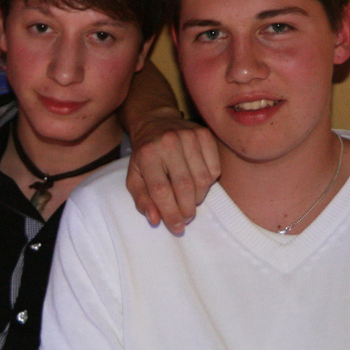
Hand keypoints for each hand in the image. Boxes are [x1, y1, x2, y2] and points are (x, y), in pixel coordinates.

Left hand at [125, 113, 219, 234]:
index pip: (161, 190)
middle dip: (187, 209)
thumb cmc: (145, 155)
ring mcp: (189, 136)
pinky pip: (215, 168)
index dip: (170, 213)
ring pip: (202, 179)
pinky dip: (209, 182)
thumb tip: (155, 219)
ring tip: (190, 200)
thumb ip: (142, 200)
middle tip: (186, 218)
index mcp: (147, 154)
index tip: (176, 227)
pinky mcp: (205, 134)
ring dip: (198, 197)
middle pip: (184, 186)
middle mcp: (168, 142)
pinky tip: (198, 182)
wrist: (156, 122)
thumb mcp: (134, 177)